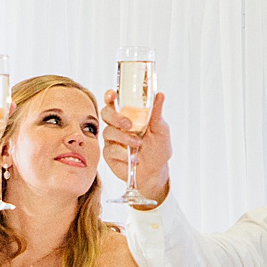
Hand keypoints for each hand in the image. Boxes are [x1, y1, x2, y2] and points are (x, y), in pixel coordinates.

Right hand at [100, 90, 169, 204]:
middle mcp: (117, 126)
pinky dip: (123, 153)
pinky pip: (110, 150)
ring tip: (138, 144)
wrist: (155, 171)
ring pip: (108, 132)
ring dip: (123, 138)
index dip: (110, 97)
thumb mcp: (160, 129)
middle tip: (128, 124)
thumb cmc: (158, 148)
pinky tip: (133, 157)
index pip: (114, 102)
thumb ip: (156, 113)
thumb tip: (160, 95)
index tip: (112, 94)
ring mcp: (112, 140)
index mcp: (129, 115)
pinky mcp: (109, 155)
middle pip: (106, 114)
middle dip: (115, 117)